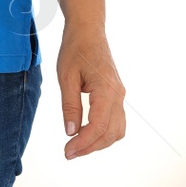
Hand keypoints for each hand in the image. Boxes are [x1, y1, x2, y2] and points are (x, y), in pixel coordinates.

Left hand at [58, 24, 124, 158]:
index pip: (98, 126)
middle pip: (110, 133)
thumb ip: (69, 105)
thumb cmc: (75, 50)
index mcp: (106, 90)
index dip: (83, 142)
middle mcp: (118, 95)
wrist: (89, 32)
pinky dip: (104, 133)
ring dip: (98, 143)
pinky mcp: (117, 96)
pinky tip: (88, 136)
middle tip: (68, 154)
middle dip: (90, 147)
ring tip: (76, 148)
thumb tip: (70, 132)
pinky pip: (116, 121)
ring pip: (117, 130)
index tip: (67, 151)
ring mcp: (120, 96)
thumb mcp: (65, 77)